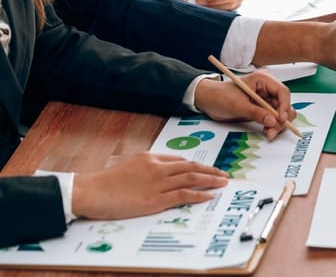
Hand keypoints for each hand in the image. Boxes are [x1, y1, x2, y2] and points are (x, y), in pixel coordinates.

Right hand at [72, 152, 227, 218]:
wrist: (90, 191)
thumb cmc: (104, 181)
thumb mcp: (127, 165)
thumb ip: (145, 167)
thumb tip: (159, 171)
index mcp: (150, 158)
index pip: (180, 159)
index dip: (197, 164)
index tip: (208, 168)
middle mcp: (157, 167)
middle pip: (190, 166)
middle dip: (209, 170)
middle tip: (224, 174)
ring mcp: (157, 183)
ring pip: (191, 178)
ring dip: (210, 180)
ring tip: (223, 182)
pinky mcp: (155, 200)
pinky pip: (183, 195)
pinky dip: (199, 194)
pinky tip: (209, 195)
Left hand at [193, 71, 295, 139]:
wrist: (208, 101)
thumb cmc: (219, 96)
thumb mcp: (237, 105)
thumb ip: (256, 113)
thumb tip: (273, 121)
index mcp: (262, 80)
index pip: (282, 92)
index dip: (284, 106)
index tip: (280, 119)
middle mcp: (267, 89)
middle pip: (284, 104)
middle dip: (281, 119)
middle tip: (273, 130)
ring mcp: (266, 100)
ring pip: (281, 114)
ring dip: (278, 125)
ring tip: (269, 133)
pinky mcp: (263, 110)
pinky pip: (274, 119)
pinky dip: (273, 126)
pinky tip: (267, 132)